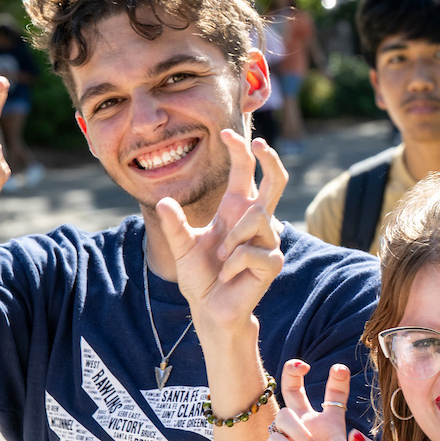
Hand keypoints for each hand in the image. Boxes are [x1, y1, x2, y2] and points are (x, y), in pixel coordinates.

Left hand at [155, 132, 286, 331]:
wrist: (210, 308)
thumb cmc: (201, 276)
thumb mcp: (182, 246)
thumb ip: (175, 225)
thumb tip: (163, 201)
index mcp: (236, 210)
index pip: (245, 171)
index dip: (240, 150)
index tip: (226, 132)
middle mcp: (256, 221)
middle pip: (276, 181)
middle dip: (271, 159)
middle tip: (260, 144)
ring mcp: (268, 241)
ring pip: (258, 217)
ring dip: (234, 237)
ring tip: (222, 258)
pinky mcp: (272, 262)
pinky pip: (252, 251)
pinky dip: (233, 264)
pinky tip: (229, 276)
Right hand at [264, 361, 379, 440]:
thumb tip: (356, 432)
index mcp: (332, 428)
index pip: (333, 396)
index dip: (336, 380)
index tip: (340, 369)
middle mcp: (309, 429)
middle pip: (295, 391)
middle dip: (293, 373)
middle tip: (299, 365)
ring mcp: (290, 440)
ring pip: (284, 414)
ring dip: (297, 428)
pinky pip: (274, 438)